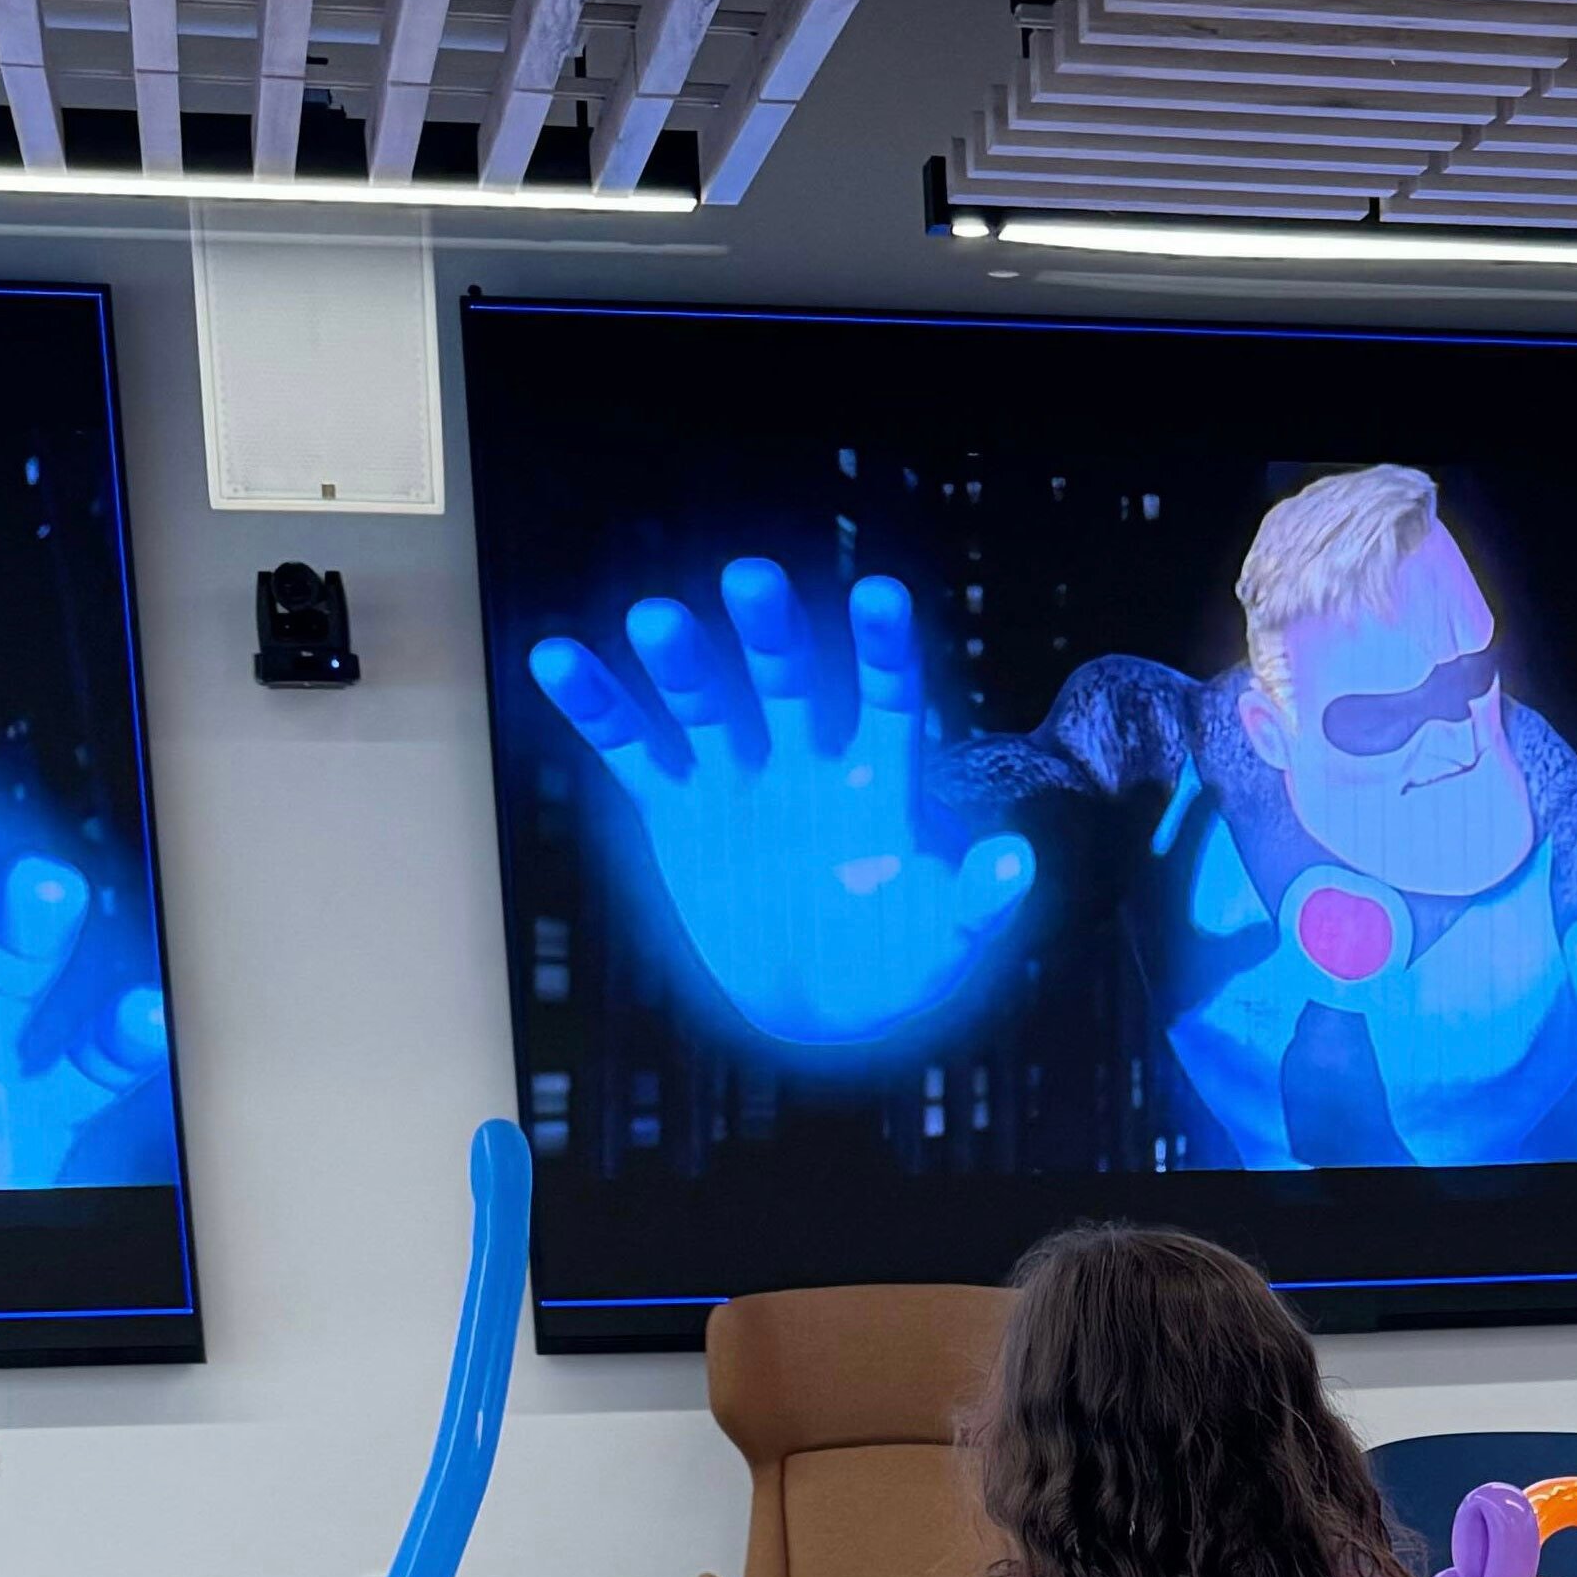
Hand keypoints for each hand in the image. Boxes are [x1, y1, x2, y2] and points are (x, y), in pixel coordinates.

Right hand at [529, 561, 1034, 1047]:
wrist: (827, 998)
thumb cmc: (903, 959)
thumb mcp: (949, 939)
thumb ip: (979, 900)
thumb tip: (1019, 861)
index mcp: (879, 777)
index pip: (889, 697)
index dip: (884, 649)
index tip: (882, 594)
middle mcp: (807, 758)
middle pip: (791, 682)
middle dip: (772, 633)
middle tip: (753, 578)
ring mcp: (739, 776)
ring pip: (707, 705)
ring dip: (680, 662)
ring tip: (654, 618)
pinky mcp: (678, 808)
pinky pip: (633, 749)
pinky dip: (598, 706)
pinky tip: (556, 657)